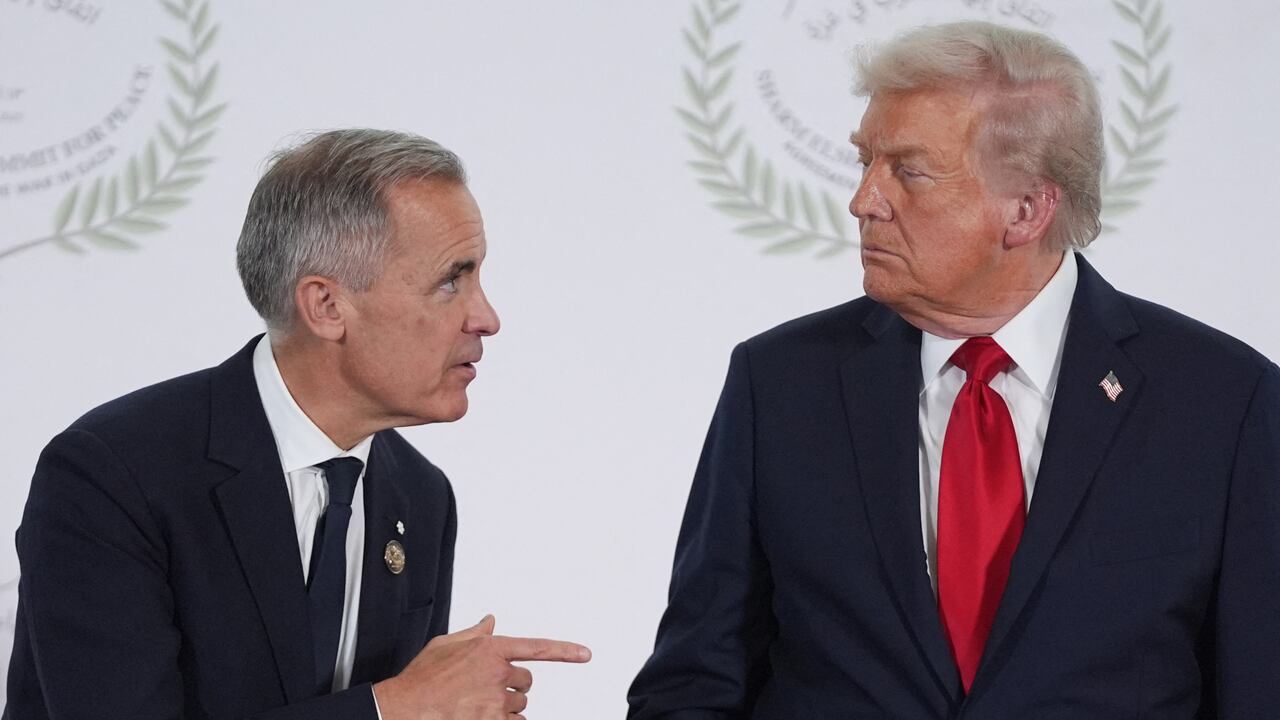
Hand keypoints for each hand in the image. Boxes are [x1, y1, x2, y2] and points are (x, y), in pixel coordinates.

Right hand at [373, 614, 590, 719]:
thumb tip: (490, 621)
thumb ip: (474, 633)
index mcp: (490, 649)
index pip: (537, 648)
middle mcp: (497, 673)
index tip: (585, 654)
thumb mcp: (446, 645)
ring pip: (520, 704)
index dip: (565, 651)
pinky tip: (483, 716)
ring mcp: (496, 700)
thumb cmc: (423, 678)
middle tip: (487, 689)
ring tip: (477, 704)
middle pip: (526, 681)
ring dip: (506, 706)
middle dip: (512, 685)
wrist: (405, 707)